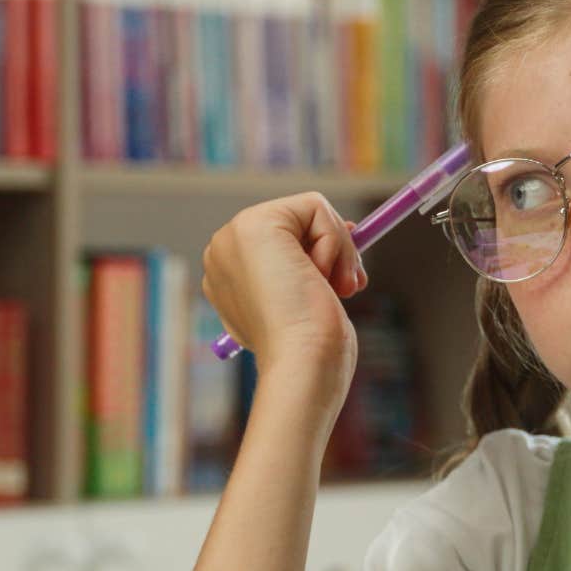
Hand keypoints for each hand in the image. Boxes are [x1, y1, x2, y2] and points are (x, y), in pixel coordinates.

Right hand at [199, 191, 365, 386]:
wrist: (301, 365)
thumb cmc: (312, 349)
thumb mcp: (308, 301)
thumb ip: (313, 266)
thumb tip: (347, 229)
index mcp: (230, 275)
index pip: (286, 241)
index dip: (323, 252)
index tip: (345, 278)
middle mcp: (223, 251)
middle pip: (297, 223)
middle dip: (335, 251)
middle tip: (347, 288)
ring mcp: (233, 236)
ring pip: (309, 213)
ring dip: (339, 251)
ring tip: (336, 289)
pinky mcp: (254, 224)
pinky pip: (314, 205)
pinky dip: (335, 241)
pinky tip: (322, 277)